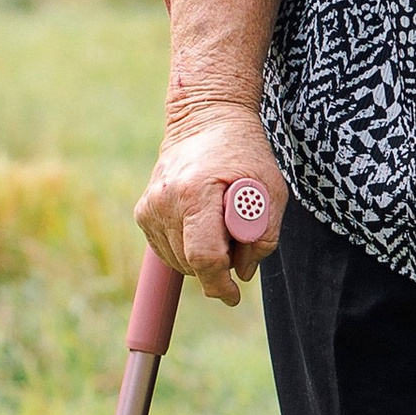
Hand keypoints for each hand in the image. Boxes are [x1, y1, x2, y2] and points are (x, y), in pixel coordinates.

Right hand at [135, 102, 288, 304]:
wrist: (205, 119)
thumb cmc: (245, 152)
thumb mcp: (272, 189)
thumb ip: (264, 236)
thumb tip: (243, 273)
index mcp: (195, 193)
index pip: (203, 256)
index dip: (220, 282)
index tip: (233, 295)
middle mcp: (164, 201)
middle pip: (191, 263)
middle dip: (219, 265)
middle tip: (239, 236)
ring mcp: (149, 207)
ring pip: (179, 261)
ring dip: (203, 257)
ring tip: (221, 221)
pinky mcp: (143, 211)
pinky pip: (167, 249)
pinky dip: (188, 246)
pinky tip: (202, 221)